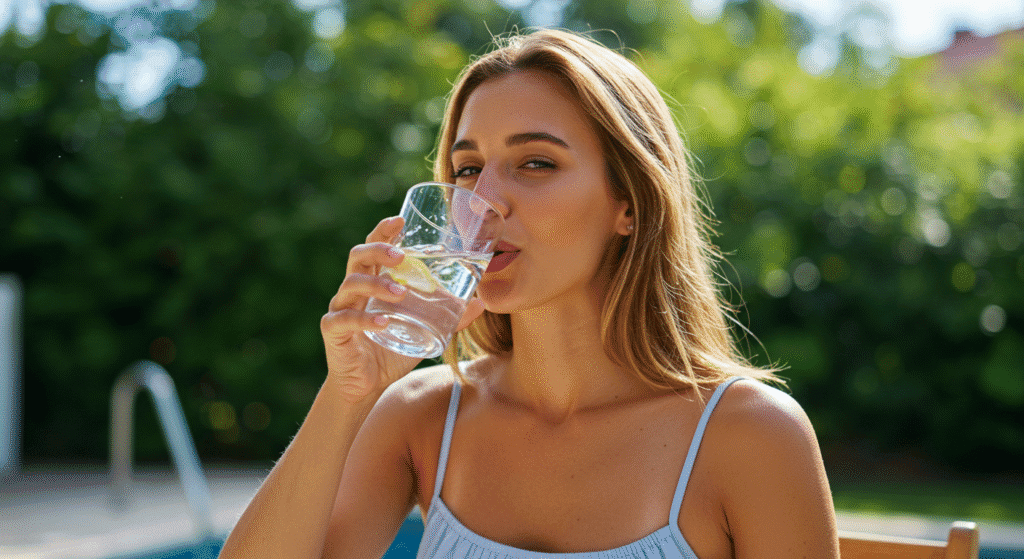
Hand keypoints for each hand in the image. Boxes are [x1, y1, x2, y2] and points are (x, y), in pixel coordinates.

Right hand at [320, 217, 484, 402]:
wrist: (367, 385)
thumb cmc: (392, 349)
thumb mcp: (424, 330)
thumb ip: (448, 316)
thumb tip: (480, 302)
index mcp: (372, 282)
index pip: (373, 248)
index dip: (383, 231)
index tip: (400, 220)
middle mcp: (353, 291)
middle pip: (357, 257)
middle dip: (378, 251)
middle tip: (400, 256)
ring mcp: (340, 308)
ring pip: (351, 285)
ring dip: (377, 285)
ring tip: (401, 294)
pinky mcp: (333, 331)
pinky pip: (344, 320)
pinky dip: (364, 320)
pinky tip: (383, 322)